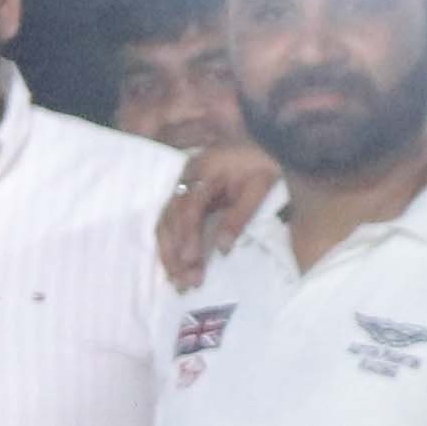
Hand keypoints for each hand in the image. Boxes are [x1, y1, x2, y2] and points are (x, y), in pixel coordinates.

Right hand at [153, 140, 280, 288]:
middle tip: (186, 283)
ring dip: (169, 254)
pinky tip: (176, 268)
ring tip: (179, 283)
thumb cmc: (262, 164)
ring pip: (164, 223)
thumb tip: (222, 248)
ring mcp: (181, 186)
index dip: (188, 237)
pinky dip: (171, 246)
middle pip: (169, 218)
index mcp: (204, 170)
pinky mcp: (183, 195)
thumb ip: (240, 215)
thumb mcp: (259, 187)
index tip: (191, 262)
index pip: (189, 208)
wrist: (262, 142)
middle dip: (174, 253)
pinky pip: (169, 223)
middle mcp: (186, 177)